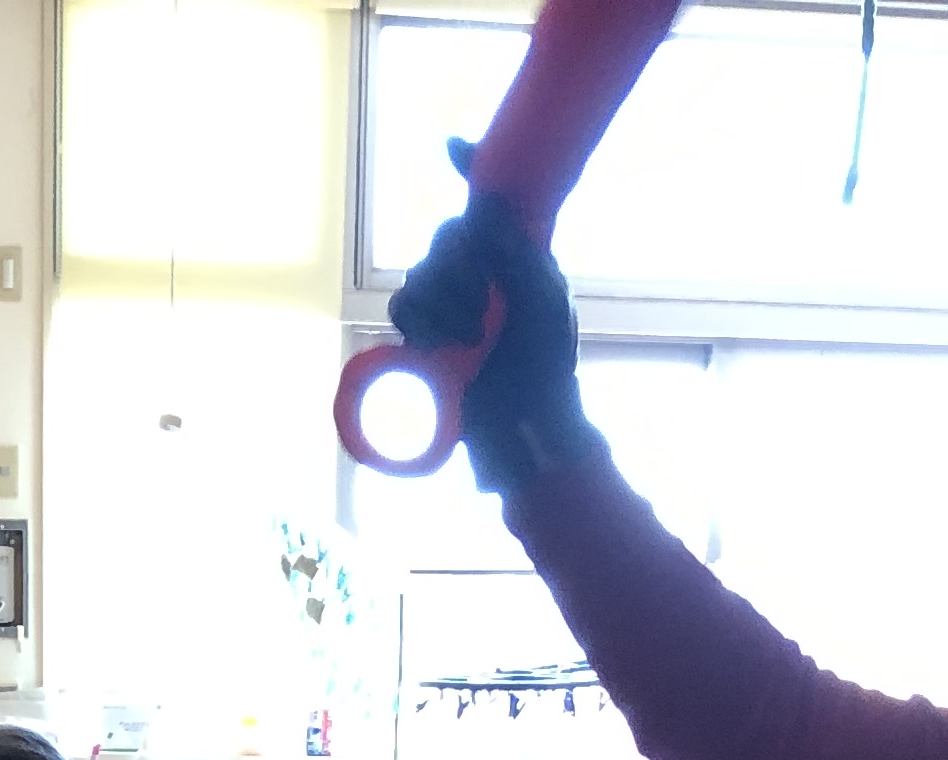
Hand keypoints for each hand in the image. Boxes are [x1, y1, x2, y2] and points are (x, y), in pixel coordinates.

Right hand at [387, 186, 600, 496]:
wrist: (525, 423)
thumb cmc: (545, 364)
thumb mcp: (540, 299)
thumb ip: (513, 249)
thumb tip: (484, 200)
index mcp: (511, 258)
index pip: (485, 205)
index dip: (468, 168)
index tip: (453, 148)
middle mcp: (477, 275)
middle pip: (444, 239)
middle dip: (459, 268)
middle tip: (483, 302)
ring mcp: (448, 306)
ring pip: (420, 275)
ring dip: (444, 303)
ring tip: (472, 338)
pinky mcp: (424, 337)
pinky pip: (402, 310)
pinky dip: (420, 323)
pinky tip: (441, 344)